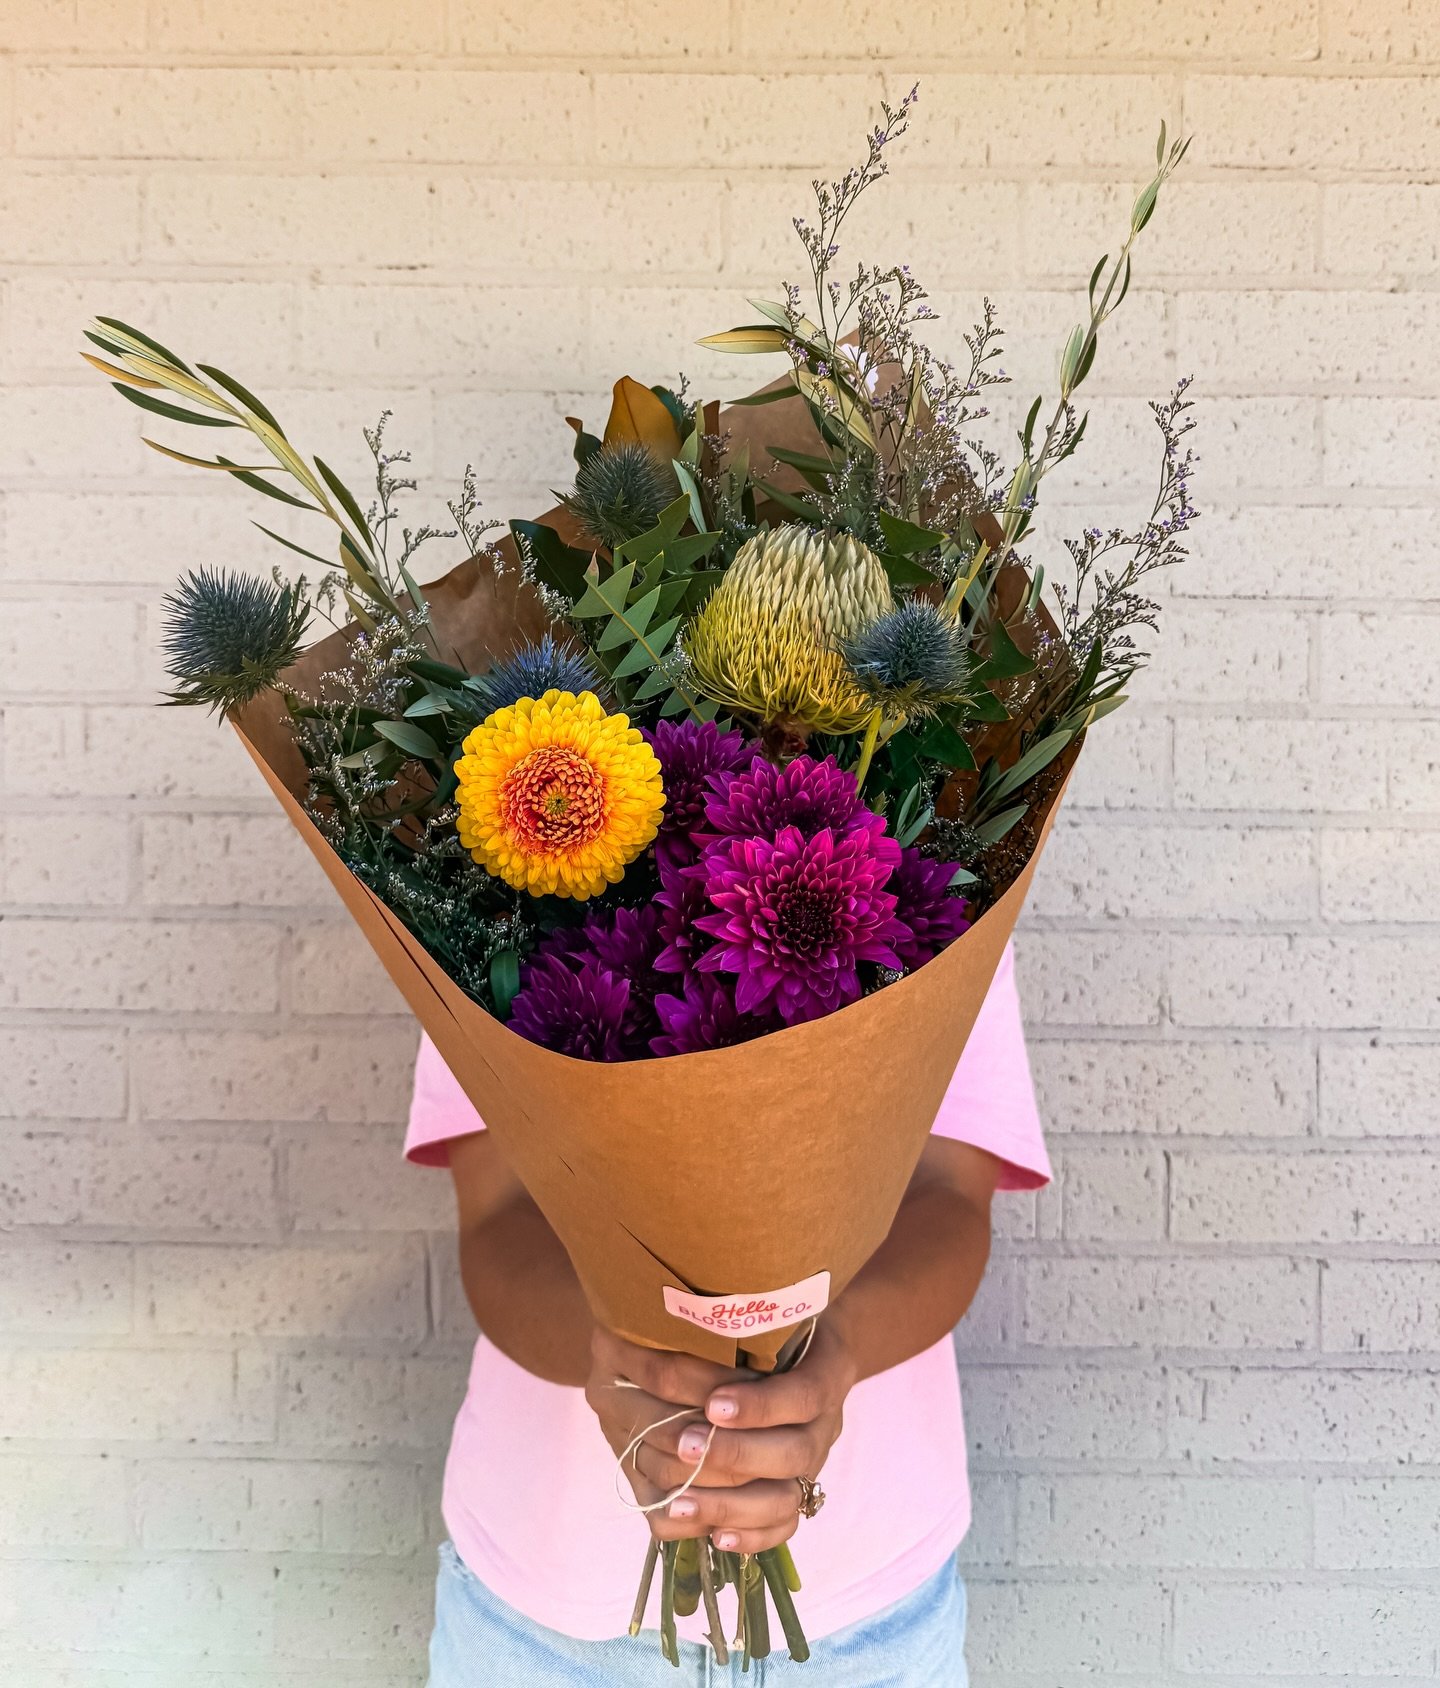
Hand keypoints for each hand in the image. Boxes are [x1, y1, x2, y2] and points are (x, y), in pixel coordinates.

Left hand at [585, 1322, 856, 1554]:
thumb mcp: (766, 1301)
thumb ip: (735, 1316)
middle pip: (796, 1452)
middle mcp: (827, 1420)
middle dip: (735, 1453)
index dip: (761, 1405)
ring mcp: (813, 1460)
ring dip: (730, 1504)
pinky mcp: (795, 1488)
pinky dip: (750, 1536)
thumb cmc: (770, 1312)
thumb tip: (670, 1323)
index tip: (712, 1404)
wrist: (802, 1335)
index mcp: (830, 1367)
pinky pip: (782, 1527)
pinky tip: (714, 1537)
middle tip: (682, 1443)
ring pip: (786, 1499)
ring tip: (680, 1501)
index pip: (806, 1393)